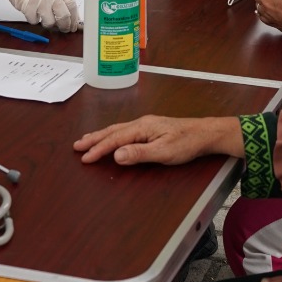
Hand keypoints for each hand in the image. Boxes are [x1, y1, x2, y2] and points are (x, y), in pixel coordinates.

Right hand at [0, 0, 79, 31]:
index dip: (74, 19)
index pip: (72, 6)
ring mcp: (40, 1)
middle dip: (64, 26)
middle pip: (63, 16)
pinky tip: (33, 12)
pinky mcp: (28, 7)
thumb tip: (71, 17)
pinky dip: (34, 20)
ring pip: (50, 22)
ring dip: (48, 24)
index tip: (73, 26)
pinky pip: (35, 22)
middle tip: (63, 29)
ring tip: (44, 17)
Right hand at [74, 115, 239, 165]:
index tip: (84, 158)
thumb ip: (139, 153)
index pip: (115, 139)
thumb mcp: (163, 152)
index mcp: (142, 127)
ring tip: (87, 140)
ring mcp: (146, 125)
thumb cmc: (186, 143)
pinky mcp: (151, 129)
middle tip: (76, 146)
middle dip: (94, 139)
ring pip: (118, 129)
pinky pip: (125, 131)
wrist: (205, 134)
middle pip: (112, 131)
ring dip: (101, 135)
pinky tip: (111, 137)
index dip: (99, 149)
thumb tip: (116, 155)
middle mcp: (141, 123)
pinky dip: (112, 135)